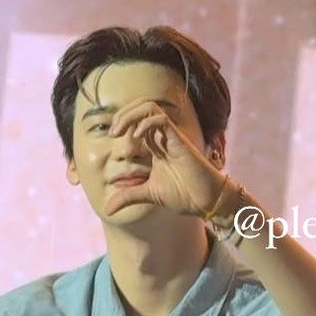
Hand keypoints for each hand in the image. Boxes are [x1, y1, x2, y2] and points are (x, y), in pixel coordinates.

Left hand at [104, 100, 229, 219]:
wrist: (207, 201)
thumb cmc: (184, 194)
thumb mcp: (148, 195)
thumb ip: (128, 197)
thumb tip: (108, 208)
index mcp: (155, 144)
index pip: (136, 119)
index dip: (121, 122)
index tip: (112, 137)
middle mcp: (162, 136)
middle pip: (141, 107)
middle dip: (123, 114)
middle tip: (113, 132)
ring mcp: (171, 136)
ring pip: (150, 107)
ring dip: (131, 114)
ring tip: (120, 130)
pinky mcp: (179, 141)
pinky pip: (161, 119)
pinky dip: (146, 123)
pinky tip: (138, 136)